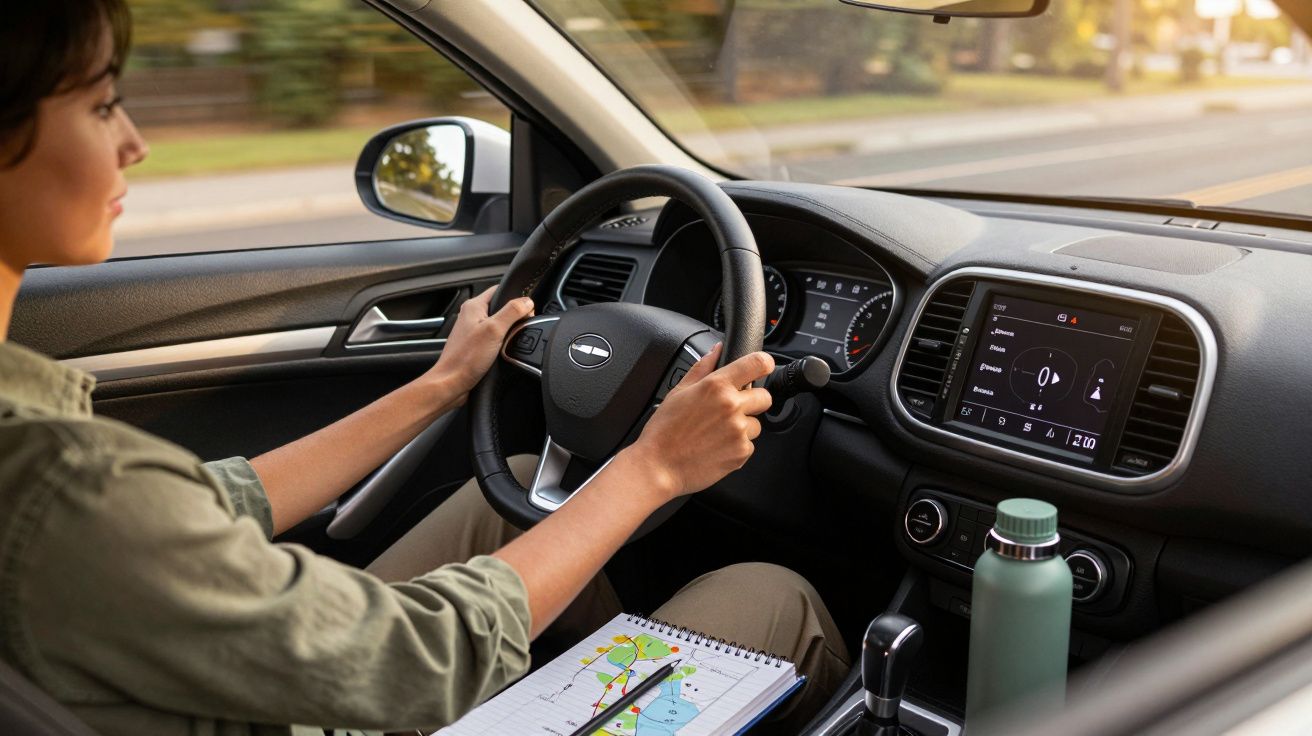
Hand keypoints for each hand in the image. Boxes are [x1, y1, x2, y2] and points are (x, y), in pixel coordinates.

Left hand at [429, 286, 533, 394]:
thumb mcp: (494, 330)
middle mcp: (472, 316)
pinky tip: (503, 352)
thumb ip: (512, 312)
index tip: (526, 310)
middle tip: (518, 329)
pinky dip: (502, 344)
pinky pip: (495, 339)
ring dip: (508, 332)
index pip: (499, 290)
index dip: (516, 297)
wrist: (452, 383)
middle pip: (502, 308)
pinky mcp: (475, 345)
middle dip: (514, 317)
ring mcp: (473, 331)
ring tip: (508, 343)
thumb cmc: (465, 358)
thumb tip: (527, 301)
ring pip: (499, 325)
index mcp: (473, 306)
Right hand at [625, 344, 773, 502]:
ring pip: (756, 424)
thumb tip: (716, 351)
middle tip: (729, 410)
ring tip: (716, 433)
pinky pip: (749, 445)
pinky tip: (716, 446)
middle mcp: (732, 406)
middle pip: (764, 396)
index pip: (757, 364)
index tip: (763, 367)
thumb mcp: (678, 392)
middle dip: (752, 401)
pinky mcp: (741, 453)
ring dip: (743, 426)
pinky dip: (737, 446)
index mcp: (716, 386)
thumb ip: (702, 368)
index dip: (764, 363)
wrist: (658, 466)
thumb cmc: (664, 431)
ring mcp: (739, 431)